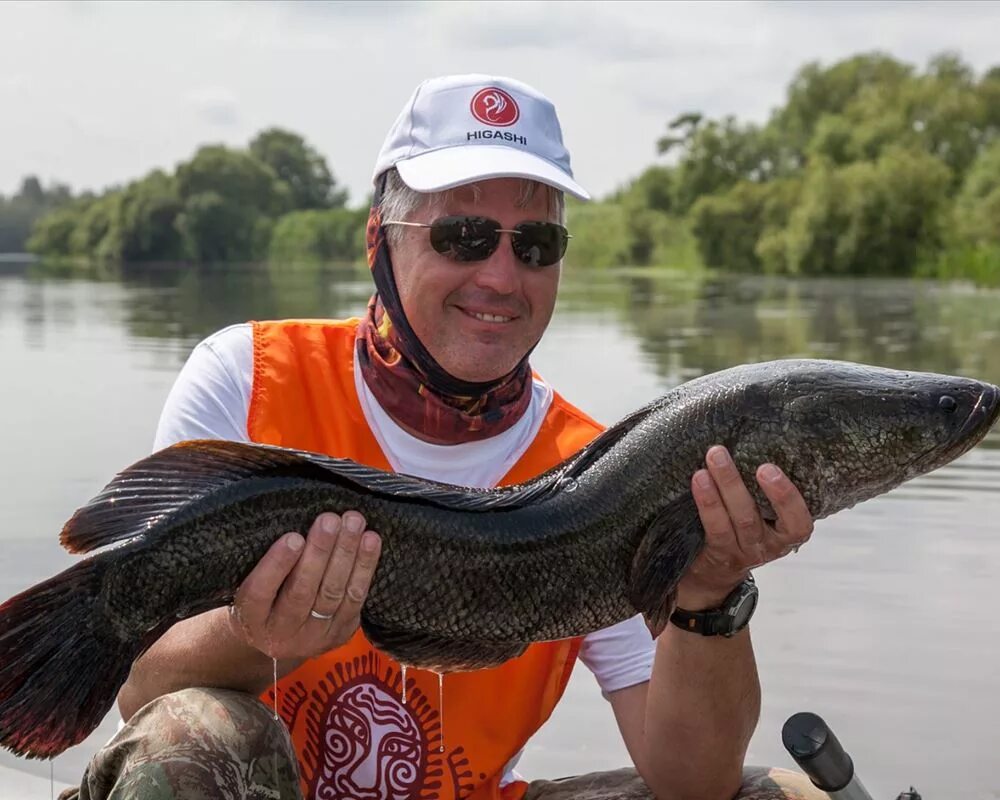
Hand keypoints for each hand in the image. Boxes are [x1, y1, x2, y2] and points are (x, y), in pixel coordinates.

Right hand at [228, 511, 381, 660]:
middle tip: (329, 520)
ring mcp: (314, 637)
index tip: (294, 537)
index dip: (277, 565)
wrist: (278, 638)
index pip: (260, 592)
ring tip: (353, 523)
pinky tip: (371, 540)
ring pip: (333, 593)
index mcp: (250, 618)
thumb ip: (266, 560)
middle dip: (319, 552)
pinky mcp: (341, 633)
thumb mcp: (248, 582)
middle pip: (302, 591)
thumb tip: (294, 519)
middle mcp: (281, 632)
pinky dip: (365, 568)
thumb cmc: (263, 597)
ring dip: (347, 554)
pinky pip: (356, 599)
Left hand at [678, 445, 812, 610]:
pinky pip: (714, 528)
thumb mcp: (765, 513)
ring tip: (709, 459)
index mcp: (788, 533)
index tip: (767, 468)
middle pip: (753, 515)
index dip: (785, 496)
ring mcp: (743, 552)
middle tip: (719, 451)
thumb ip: (766, 488)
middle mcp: (769, 546)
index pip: (798, 522)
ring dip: (720, 487)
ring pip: (735, 520)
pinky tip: (698, 480)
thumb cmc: (745, 526)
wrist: (716, 571)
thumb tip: (758, 434)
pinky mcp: (720, 554)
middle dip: (735, 482)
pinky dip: (707, 503)